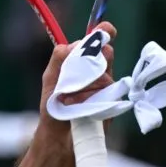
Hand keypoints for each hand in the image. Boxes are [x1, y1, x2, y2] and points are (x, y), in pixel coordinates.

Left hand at [37, 21, 116, 138]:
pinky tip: (84, 105)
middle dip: (95, 58)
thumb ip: (60, 59)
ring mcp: (107, 86)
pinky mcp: (114, 100)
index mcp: (81, 63)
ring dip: (88, 82)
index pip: (95, 42)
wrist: (61, 136)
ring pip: (105, 73)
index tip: (106, 30)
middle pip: (105, 53)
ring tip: (71, 97)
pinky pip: (109, 91)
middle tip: (83, 68)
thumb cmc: (54, 107)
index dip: (102, 33)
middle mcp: (97, 71)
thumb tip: (73, 44)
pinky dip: (94, 96)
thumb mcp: (51, 79)